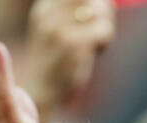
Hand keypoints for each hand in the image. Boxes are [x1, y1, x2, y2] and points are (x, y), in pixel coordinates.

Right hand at [23, 0, 114, 122]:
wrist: (40, 91)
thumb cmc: (56, 62)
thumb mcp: (56, 30)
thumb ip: (74, 13)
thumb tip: (106, 3)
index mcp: (44, 8)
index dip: (94, 3)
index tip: (93, 19)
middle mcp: (49, 15)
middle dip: (103, 11)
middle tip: (100, 30)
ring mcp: (59, 30)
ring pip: (99, 12)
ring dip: (105, 26)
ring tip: (96, 43)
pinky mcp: (73, 47)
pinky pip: (103, 30)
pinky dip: (106, 40)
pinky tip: (97, 51)